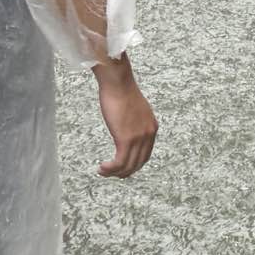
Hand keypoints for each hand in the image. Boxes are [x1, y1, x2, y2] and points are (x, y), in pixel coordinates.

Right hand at [94, 57, 156, 177]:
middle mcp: (148, 134)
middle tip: (112, 173)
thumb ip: (132, 121)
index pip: (146, 154)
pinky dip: (111, 169)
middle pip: (139, 162)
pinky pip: (120, 162)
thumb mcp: (133, 109)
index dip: (134, 163)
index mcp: (152, 127)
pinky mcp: (126, 139)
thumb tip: (124, 126)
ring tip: (103, 172)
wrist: (118, 81)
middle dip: (125, 171)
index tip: (123, 167)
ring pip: (128, 165)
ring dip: (114, 172)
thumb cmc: (121, 90)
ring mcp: (138, 138)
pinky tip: (102, 168)